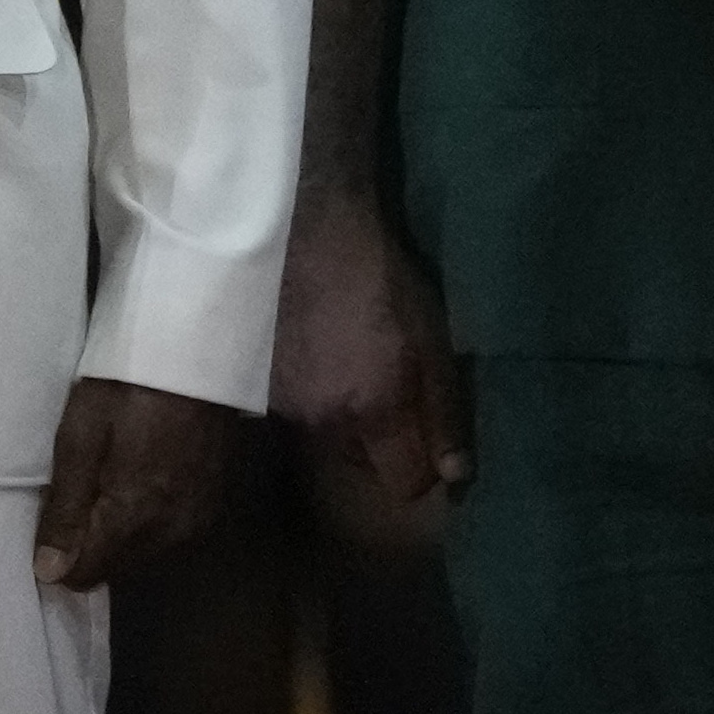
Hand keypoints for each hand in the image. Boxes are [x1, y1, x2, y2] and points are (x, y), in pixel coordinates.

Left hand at [37, 376, 243, 588]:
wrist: (196, 351)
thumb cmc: (126, 386)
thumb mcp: (79, 438)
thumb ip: (65, 509)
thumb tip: (49, 573)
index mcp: (134, 519)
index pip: (83, 575)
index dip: (58, 553)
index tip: (53, 512)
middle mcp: (172, 535)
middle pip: (113, 568)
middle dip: (90, 539)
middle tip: (82, 483)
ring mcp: (198, 523)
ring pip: (140, 554)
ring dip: (120, 530)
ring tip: (112, 474)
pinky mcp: (212, 508)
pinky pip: (168, 536)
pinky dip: (148, 518)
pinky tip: (141, 476)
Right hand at [273, 192, 470, 500]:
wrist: (305, 229)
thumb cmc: (380, 278)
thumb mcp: (431, 338)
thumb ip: (443, 410)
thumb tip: (456, 474)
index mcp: (373, 413)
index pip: (404, 484)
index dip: (422, 468)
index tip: (428, 439)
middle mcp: (324, 423)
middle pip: (364, 461)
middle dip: (381, 438)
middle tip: (388, 385)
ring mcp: (284, 406)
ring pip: (328, 433)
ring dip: (343, 412)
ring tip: (348, 360)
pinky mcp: (256, 385)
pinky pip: (298, 407)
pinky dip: (312, 391)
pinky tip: (317, 349)